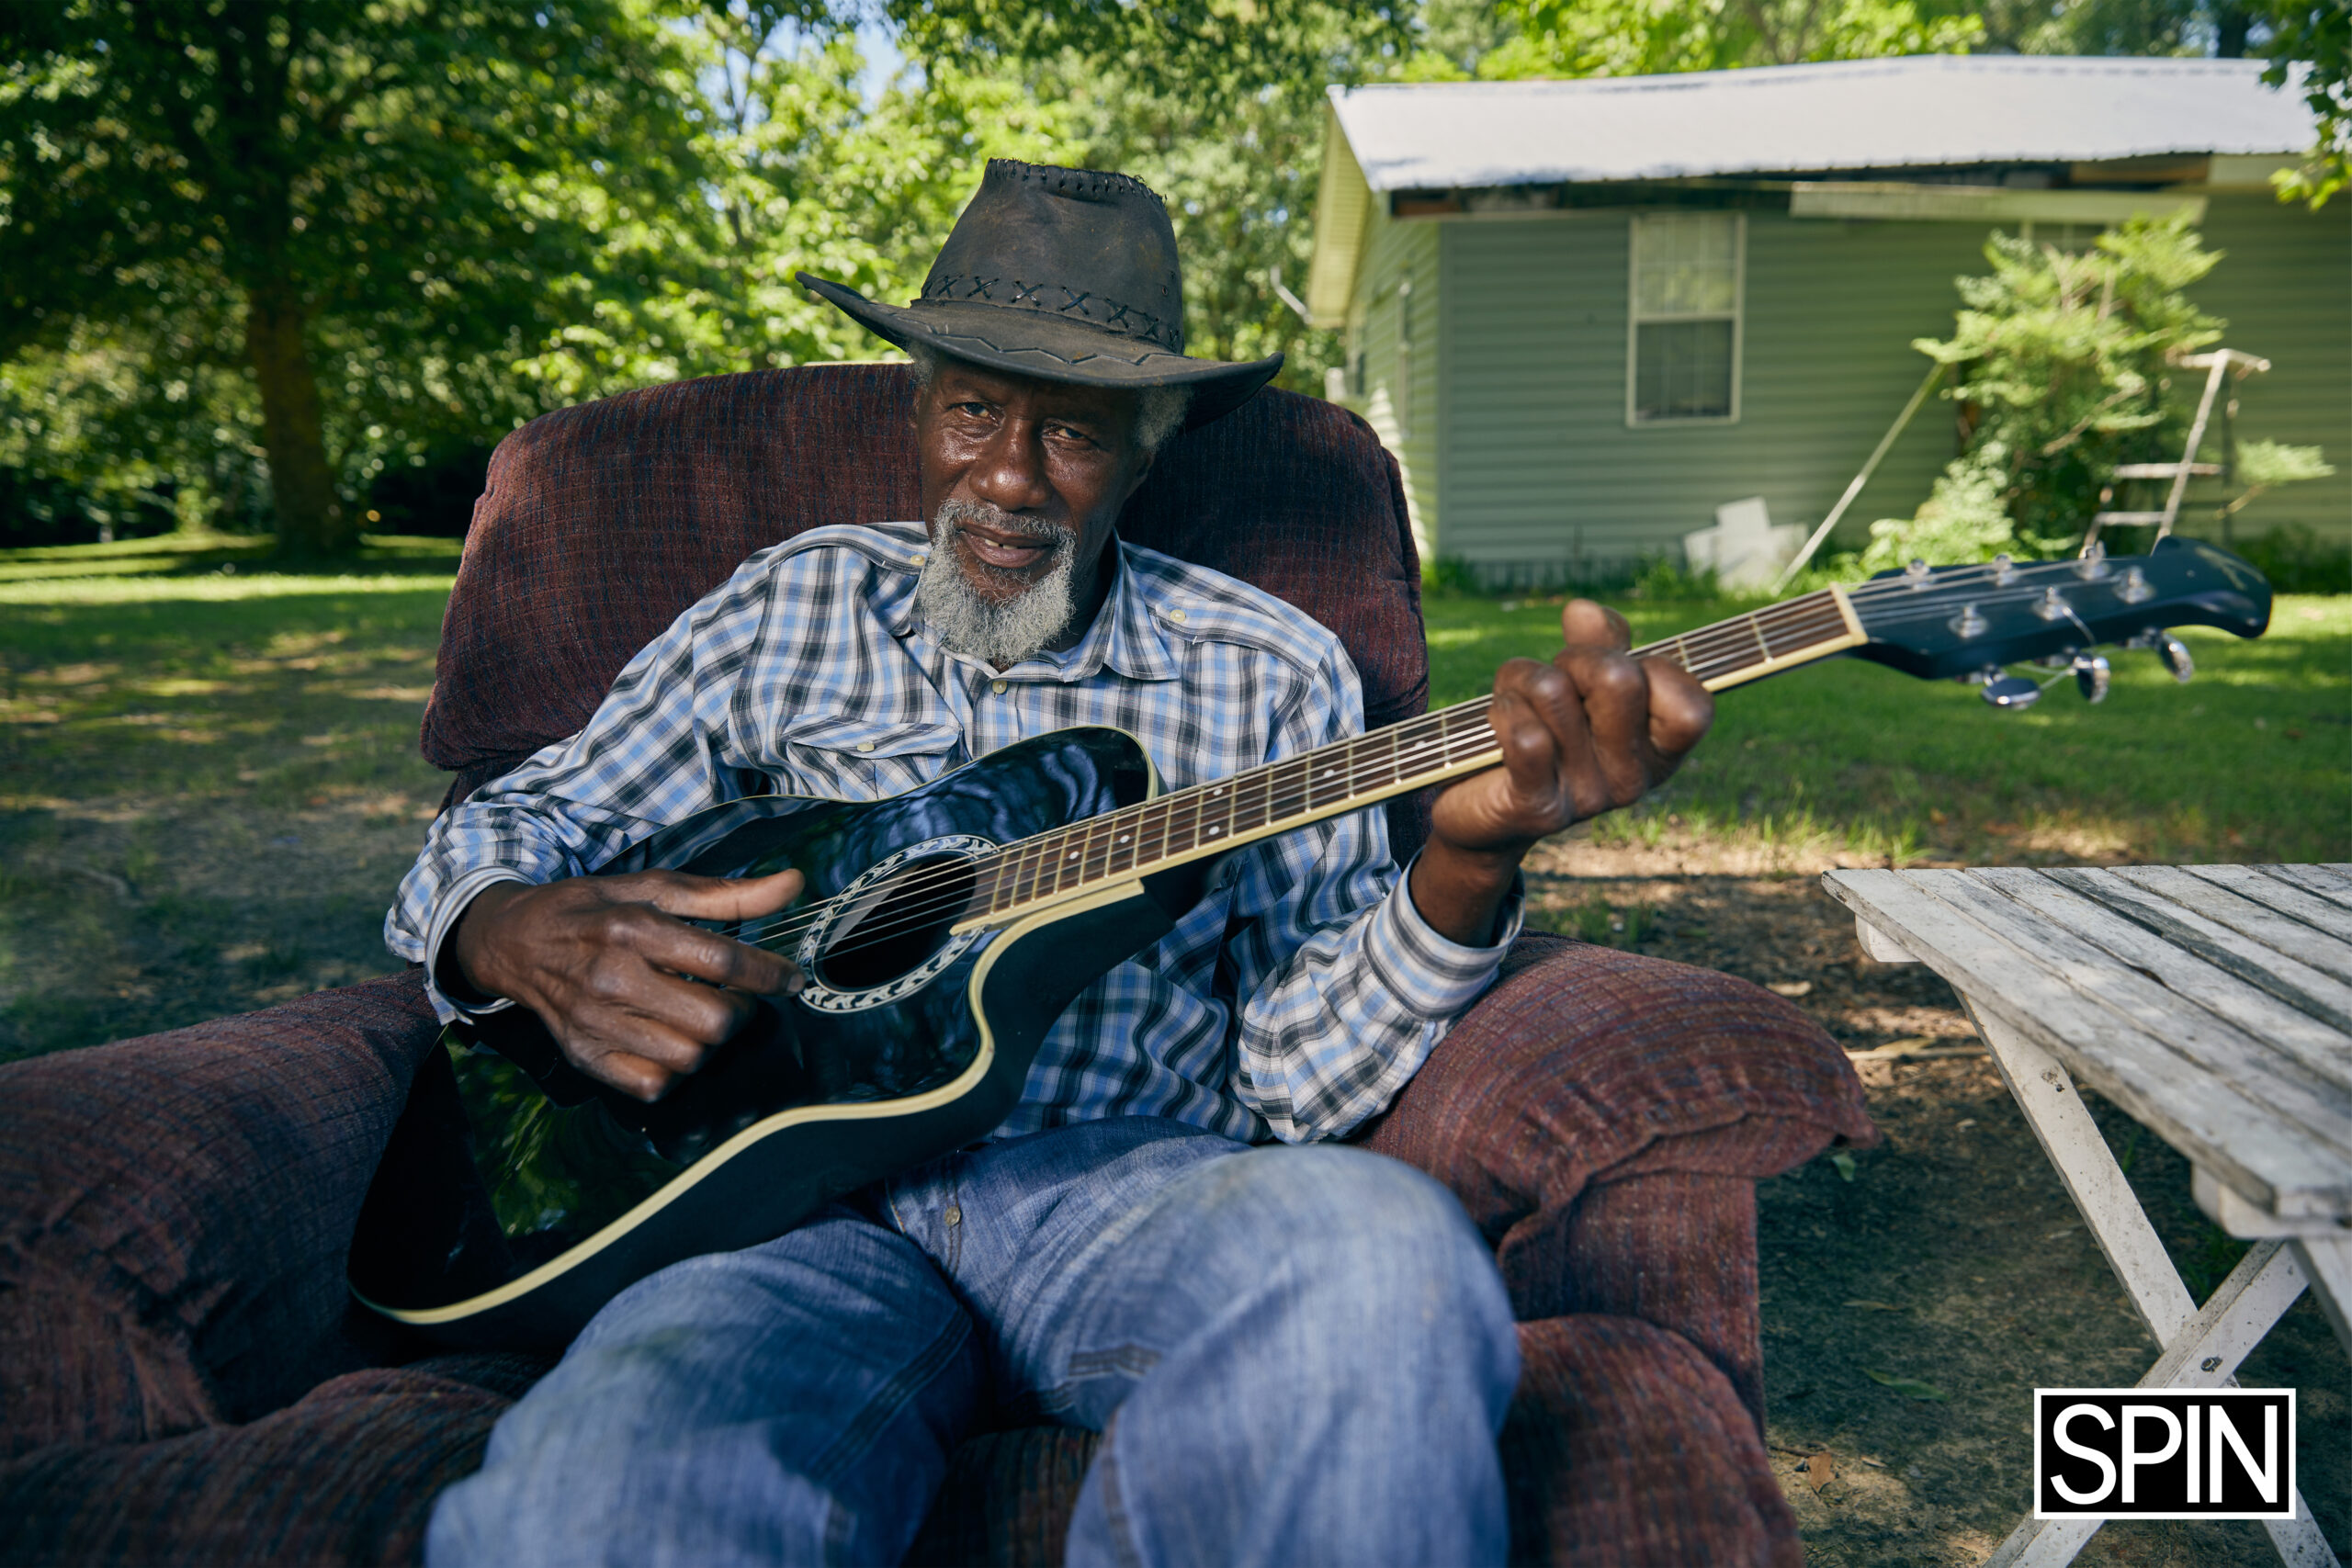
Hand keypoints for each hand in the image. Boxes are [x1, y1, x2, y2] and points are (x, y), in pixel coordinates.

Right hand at [446, 869, 805, 1100]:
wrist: (516, 941)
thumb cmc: (594, 910)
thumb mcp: (655, 887)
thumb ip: (728, 893)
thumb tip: (795, 883)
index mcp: (635, 928)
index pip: (722, 963)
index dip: (769, 976)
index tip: (791, 980)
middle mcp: (613, 978)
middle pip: (713, 1021)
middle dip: (741, 1012)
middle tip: (736, 998)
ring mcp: (596, 1024)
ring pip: (689, 1057)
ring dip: (709, 1041)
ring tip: (699, 1016)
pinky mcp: (584, 1056)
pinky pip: (654, 1085)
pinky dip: (674, 1070)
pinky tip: (669, 1041)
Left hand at [1410, 599, 1712, 944]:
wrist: (1485, 813)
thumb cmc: (1544, 733)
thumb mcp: (1581, 683)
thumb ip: (1600, 643)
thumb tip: (1584, 611)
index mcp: (1659, 753)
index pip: (1694, 705)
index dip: (1653, 667)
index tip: (1620, 670)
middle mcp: (1633, 782)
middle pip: (1619, 678)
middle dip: (1574, 657)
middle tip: (1553, 682)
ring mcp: (1589, 799)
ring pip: (1554, 691)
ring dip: (1521, 679)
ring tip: (1517, 702)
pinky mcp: (1539, 809)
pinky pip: (1525, 735)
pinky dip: (1501, 711)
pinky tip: (1499, 724)